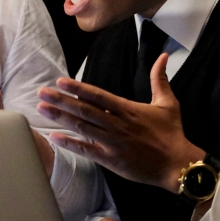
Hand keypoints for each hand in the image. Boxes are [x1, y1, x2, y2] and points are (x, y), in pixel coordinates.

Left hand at [37, 53, 204, 192]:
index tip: (60, 82)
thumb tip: (163, 56)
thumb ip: (159, 79)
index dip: (78, 88)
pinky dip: (70, 143)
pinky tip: (54, 137)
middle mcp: (117, 124)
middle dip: (61, 100)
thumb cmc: (172, 133)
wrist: (178, 164)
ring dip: (61, 118)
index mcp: (128, 109)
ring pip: (82, 127)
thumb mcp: (168, 103)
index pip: (98, 95)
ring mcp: (113, 142)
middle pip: (84, 110)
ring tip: (42, 109)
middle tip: (41, 93)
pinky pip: (87, 150)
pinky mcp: (112, 160)